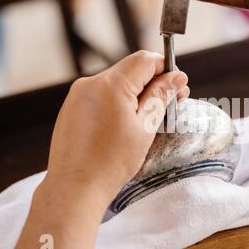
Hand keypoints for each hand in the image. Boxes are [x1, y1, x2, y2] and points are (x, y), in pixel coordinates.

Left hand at [8, 51, 188, 248]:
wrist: (75, 188)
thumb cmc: (111, 162)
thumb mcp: (145, 127)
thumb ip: (160, 96)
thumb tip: (177, 77)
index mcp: (111, 84)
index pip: (145, 60)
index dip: (166, 69)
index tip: (177, 87)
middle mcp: (90, 83)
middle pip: (131, 70)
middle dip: (153, 83)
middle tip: (169, 105)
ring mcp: (77, 95)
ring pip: (116, 82)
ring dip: (136, 93)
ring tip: (146, 119)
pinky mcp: (71, 108)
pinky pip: (101, 95)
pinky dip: (117, 102)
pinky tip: (124, 125)